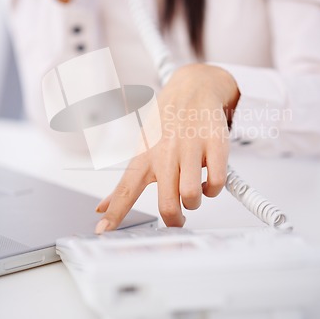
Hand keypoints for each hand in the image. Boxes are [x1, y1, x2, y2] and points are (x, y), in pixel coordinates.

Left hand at [95, 64, 239, 232]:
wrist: (193, 87)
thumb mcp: (142, 149)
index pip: (125, 190)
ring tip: (194, 193)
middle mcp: (165, 153)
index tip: (103, 230)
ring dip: (195, 203)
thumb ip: (125, 184)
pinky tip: (208, 181)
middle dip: (174, 220)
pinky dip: (214, 189)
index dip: (115, 213)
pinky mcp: (215, 143)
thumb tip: (103, 208)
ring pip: (192, 195)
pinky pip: (216, 181)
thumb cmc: (167, 122)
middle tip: (177, 218)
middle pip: (167, 204)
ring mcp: (191, 147)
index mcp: (145, 156)